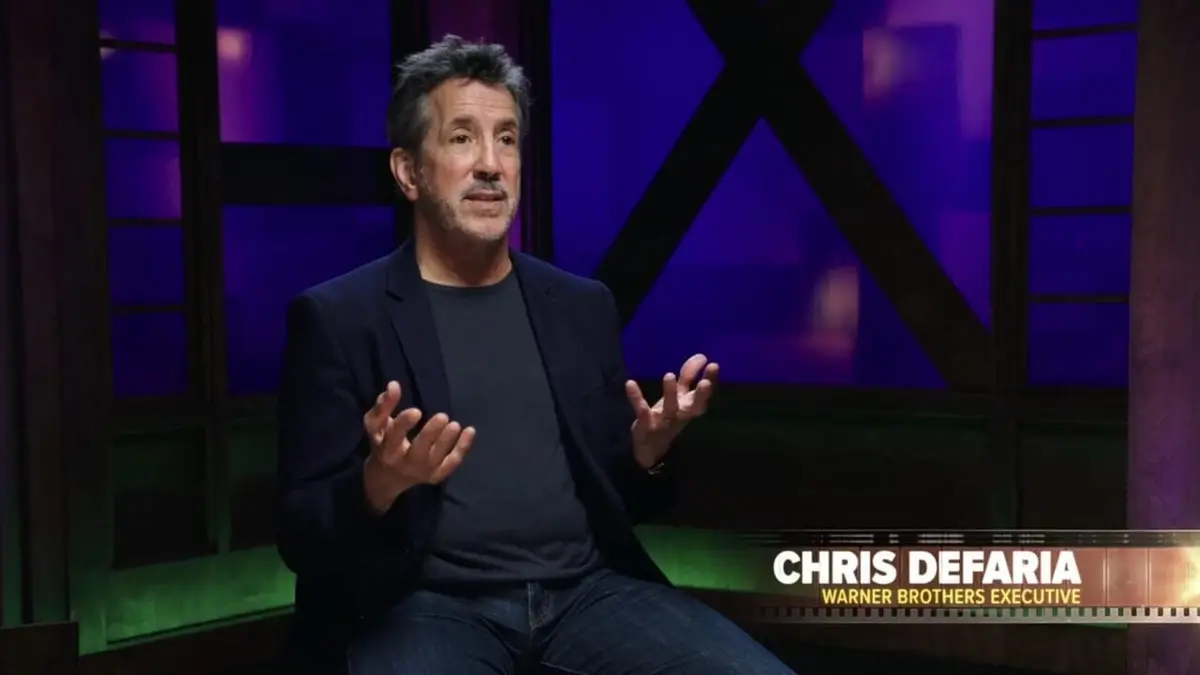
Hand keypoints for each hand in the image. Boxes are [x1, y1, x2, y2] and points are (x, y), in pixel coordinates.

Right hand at [361, 381, 474, 514]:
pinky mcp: (436, 475)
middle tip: (442, 416)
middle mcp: (404, 463)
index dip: (404, 424)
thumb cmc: (383, 443)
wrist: (387, 477)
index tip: (416, 411)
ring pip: (437, 458)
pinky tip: (470, 430)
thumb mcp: (376, 425)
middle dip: (430, 434)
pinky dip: (462, 448)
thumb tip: (394, 385)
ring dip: (447, 441)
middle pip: (418, 450)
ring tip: (454, 424)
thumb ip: (384, 405)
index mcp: (387, 449)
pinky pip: (451, 463)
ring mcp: (422, 471)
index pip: (394, 437)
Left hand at [625, 354, 717, 469]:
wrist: (650, 448)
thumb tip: (701, 356)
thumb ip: (689, 377)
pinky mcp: (646, 424)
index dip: (711, 381)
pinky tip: (630, 383)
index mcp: (690, 407)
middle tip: (706, 382)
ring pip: (670, 408)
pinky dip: (636, 397)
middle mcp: (680, 414)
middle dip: (701, 395)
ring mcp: (664, 420)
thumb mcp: (680, 397)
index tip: (713, 365)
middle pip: (694, 406)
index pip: (704, 394)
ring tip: (669, 375)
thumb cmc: (668, 417)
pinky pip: (641, 410)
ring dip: (670, 392)